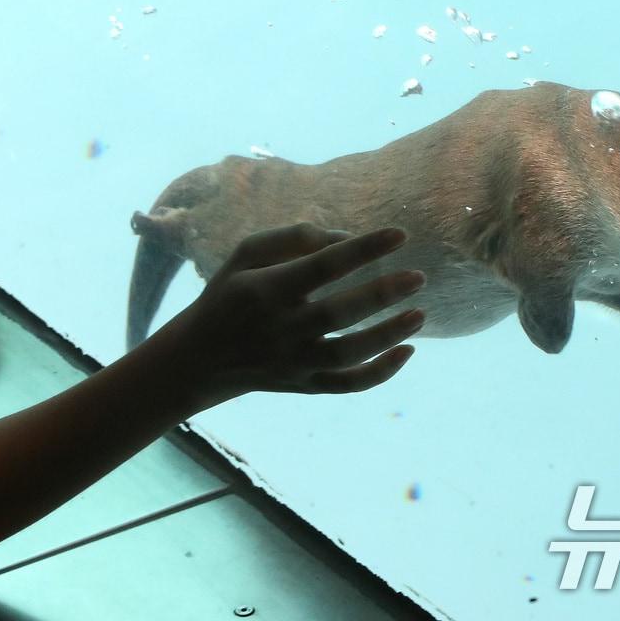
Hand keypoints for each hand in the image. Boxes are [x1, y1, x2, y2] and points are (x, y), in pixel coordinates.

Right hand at [151, 223, 425, 410]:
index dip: (363, 248)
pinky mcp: (303, 385)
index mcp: (266, 289)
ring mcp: (293, 361)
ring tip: (420, 314)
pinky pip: (347, 385)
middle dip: (382, 294)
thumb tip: (344, 237)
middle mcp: (281, 328)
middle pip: (339, 312)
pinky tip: (407, 352)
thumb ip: (291, 238)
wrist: (199, 359)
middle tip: (419, 277)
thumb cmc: (229, 295)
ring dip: (388, 334)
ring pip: (349, 353)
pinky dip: (380, 373)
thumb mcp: (244, 256)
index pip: (322, 265)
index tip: (400, 234)